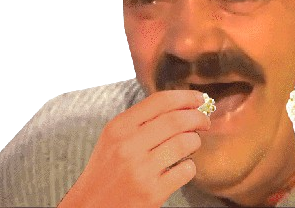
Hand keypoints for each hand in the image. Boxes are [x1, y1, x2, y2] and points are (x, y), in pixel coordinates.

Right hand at [58, 90, 209, 207]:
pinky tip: (181, 168)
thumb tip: (182, 106)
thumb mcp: (114, 138)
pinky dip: (190, 167)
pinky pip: (186, 170)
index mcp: (119, 127)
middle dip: (198, 118)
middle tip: (204, 122)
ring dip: (195, 141)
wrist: (89, 207)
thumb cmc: (107, 170)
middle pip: (178, 120)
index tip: (199, 99)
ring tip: (192, 144)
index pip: (160, 101)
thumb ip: (142, 120)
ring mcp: (141, 170)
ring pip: (186, 142)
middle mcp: (129, 145)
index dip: (185, 97)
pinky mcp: (153, 192)